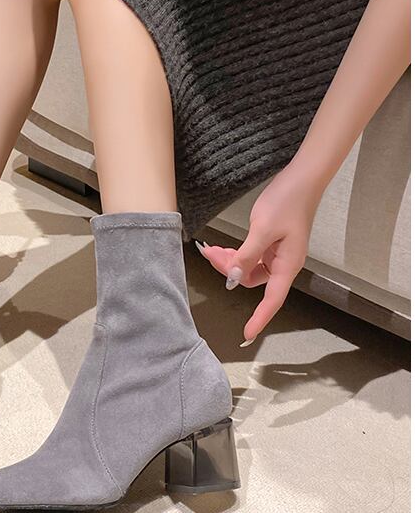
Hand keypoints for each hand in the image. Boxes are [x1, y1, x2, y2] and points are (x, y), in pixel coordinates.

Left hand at [194, 164, 322, 345]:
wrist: (302, 178)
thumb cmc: (287, 201)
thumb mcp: (263, 228)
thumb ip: (247, 255)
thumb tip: (234, 278)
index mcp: (287, 264)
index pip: (272, 300)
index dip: (259, 318)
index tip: (247, 334)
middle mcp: (284, 263)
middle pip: (253, 281)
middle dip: (231, 273)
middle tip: (210, 255)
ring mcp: (278, 253)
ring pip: (249, 268)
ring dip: (231, 262)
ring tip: (212, 250)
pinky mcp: (272, 243)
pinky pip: (251, 256)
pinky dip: (237, 254)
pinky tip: (223, 247)